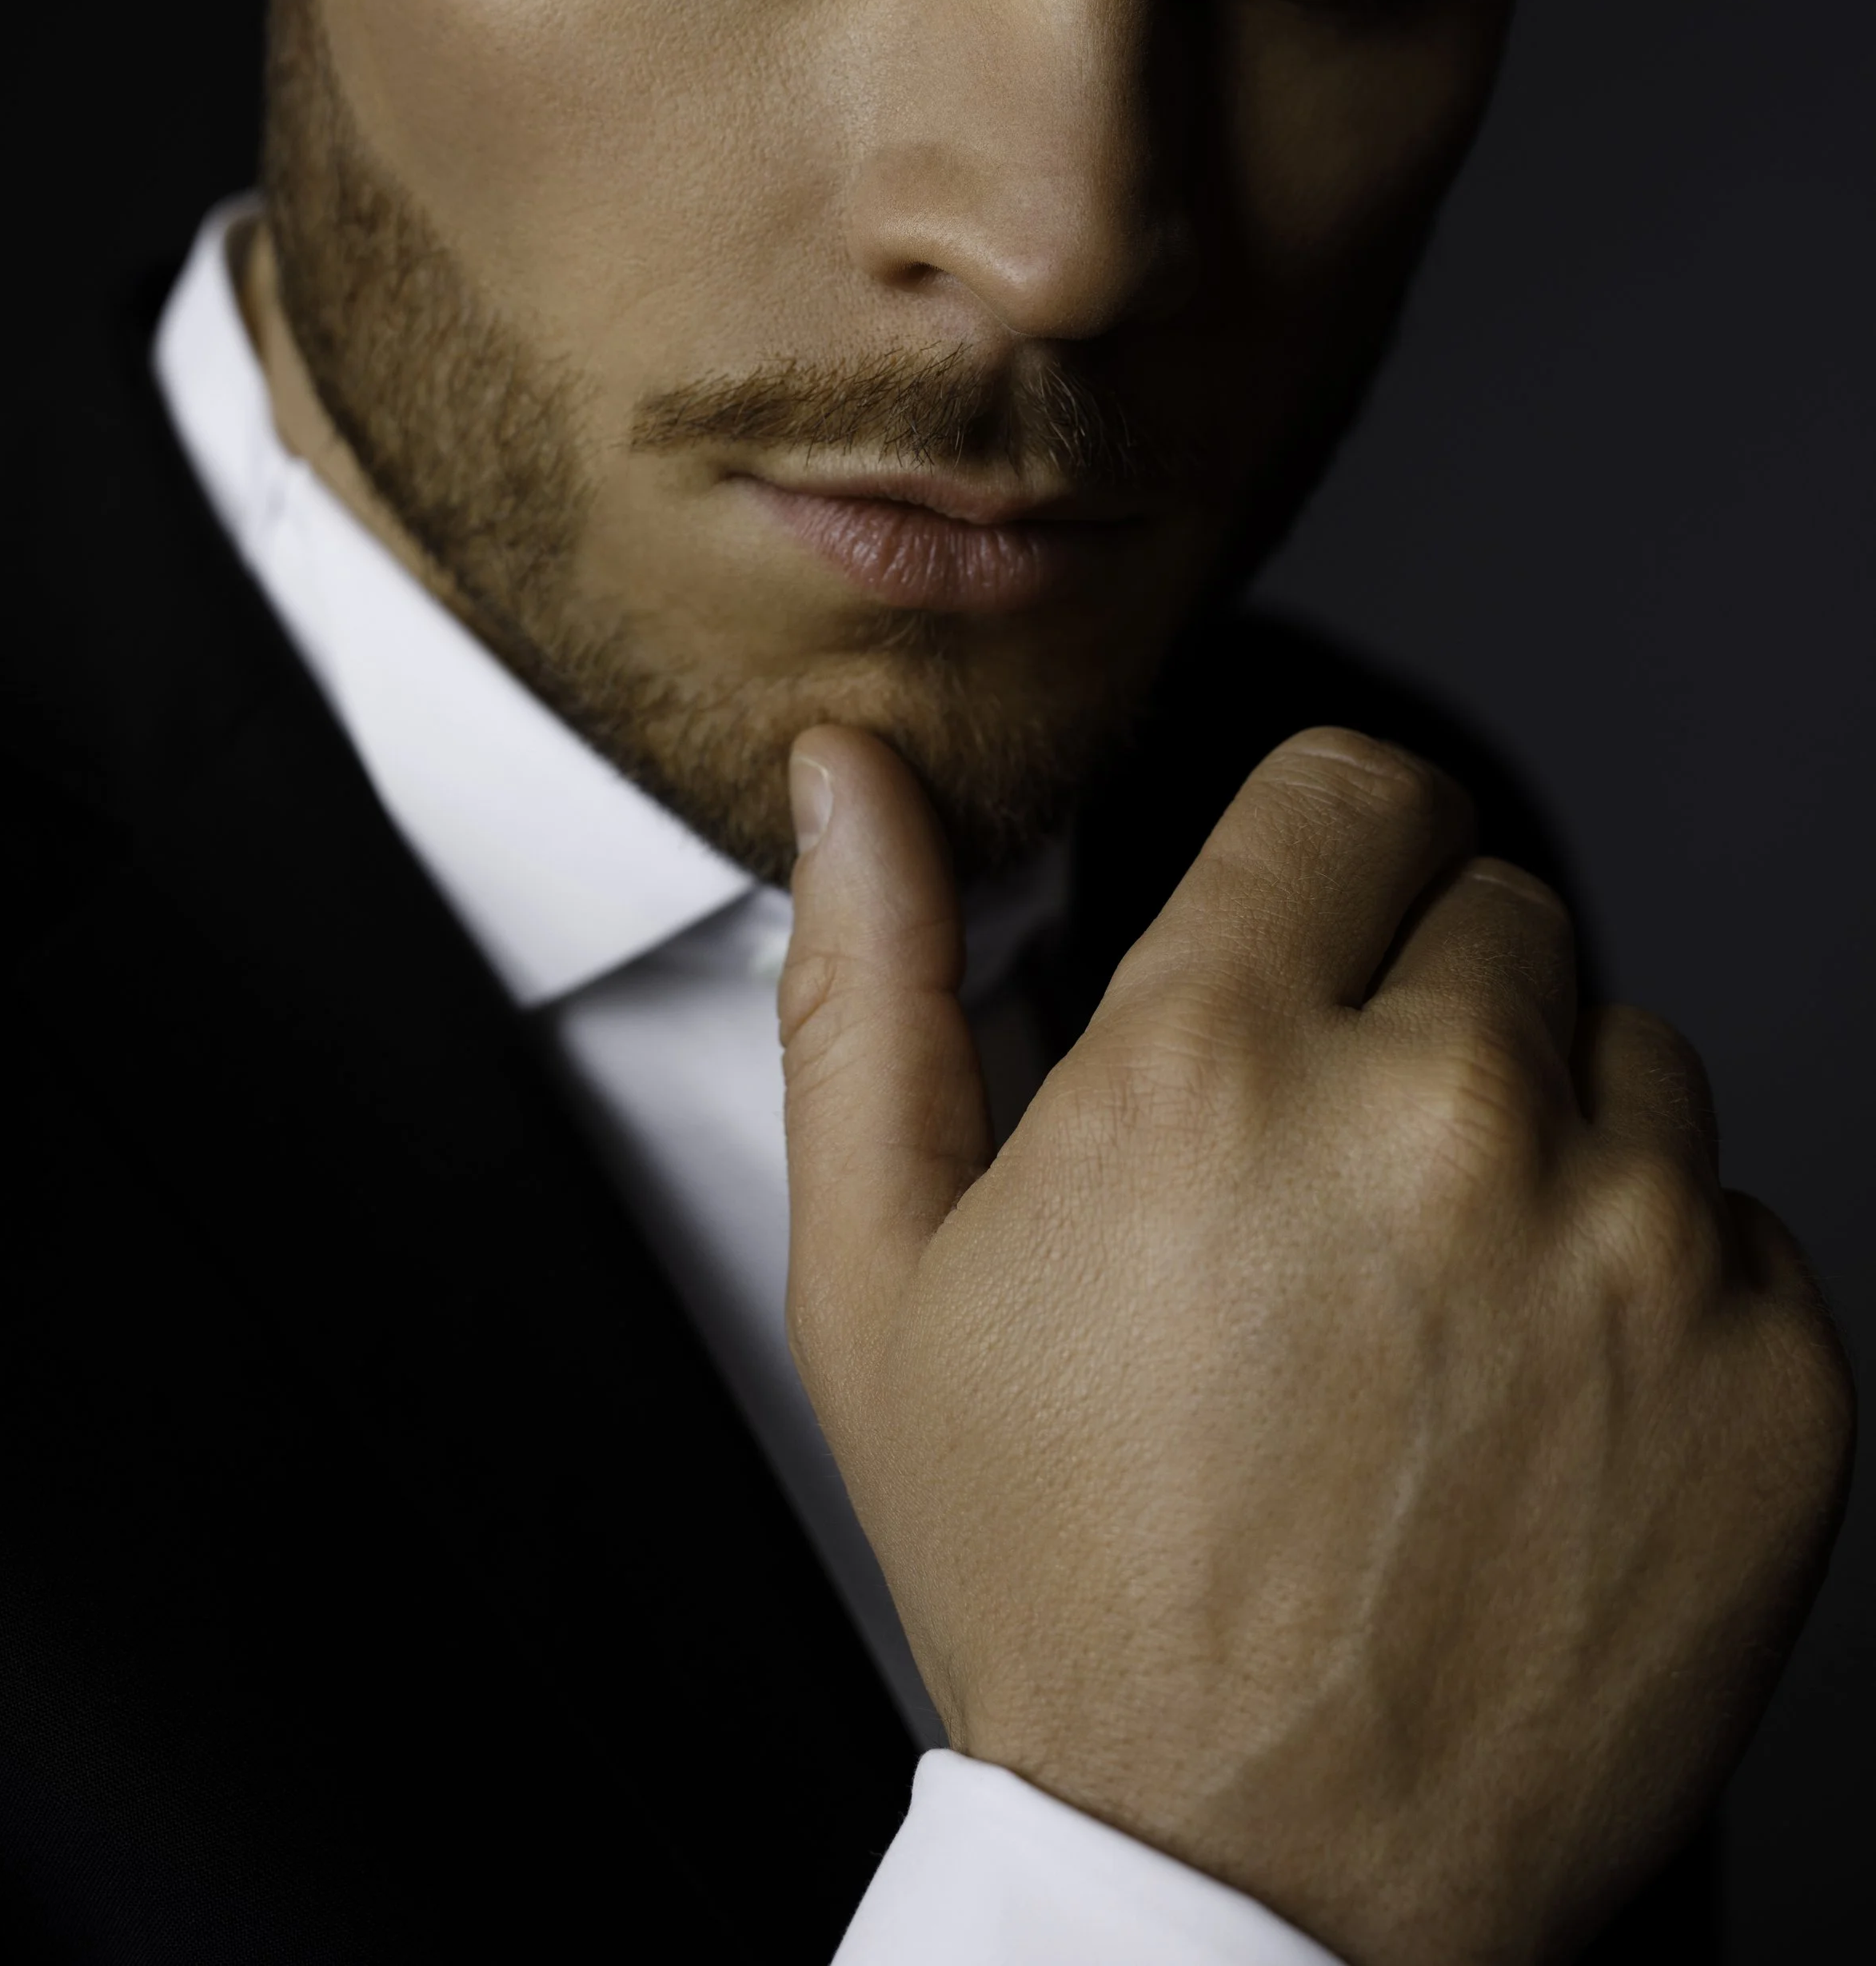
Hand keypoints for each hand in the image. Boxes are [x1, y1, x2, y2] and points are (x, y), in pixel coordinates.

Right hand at [780, 725, 1851, 1965]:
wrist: (1245, 1889)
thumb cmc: (1058, 1584)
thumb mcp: (882, 1277)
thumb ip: (871, 981)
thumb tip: (853, 776)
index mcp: (1216, 1060)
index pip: (1354, 789)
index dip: (1321, 863)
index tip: (1307, 948)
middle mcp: (1443, 1120)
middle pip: (1499, 907)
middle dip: (1420, 1008)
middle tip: (1336, 1194)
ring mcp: (1635, 1247)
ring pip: (1632, 1055)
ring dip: (1549, 1142)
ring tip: (1432, 1312)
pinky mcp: (1776, 1375)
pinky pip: (1740, 1223)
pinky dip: (1660, 1292)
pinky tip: (1538, 1408)